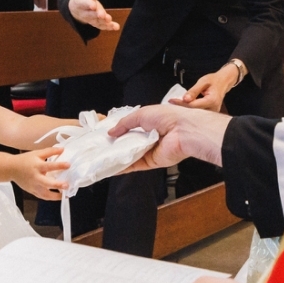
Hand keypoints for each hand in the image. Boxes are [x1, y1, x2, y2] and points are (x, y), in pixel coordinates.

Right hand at [10, 145, 69, 198]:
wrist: (11, 169)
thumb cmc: (25, 160)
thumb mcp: (37, 153)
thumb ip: (50, 151)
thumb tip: (62, 149)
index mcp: (37, 166)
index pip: (49, 166)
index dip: (59, 165)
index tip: (69, 165)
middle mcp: (35, 177)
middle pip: (47, 183)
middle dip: (57, 185)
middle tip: (67, 185)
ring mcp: (33, 186)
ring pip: (44, 194)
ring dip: (55, 196)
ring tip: (65, 195)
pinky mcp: (31, 191)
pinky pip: (42, 196)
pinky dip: (50, 198)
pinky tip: (58, 197)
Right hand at [67, 0, 119, 30]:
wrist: (77, 6)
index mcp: (79, 1)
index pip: (83, 3)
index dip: (88, 4)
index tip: (93, 6)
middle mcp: (83, 12)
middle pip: (89, 15)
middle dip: (96, 15)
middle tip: (102, 15)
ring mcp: (89, 18)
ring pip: (96, 21)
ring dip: (103, 22)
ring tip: (110, 21)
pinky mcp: (96, 22)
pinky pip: (101, 26)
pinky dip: (108, 27)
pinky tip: (116, 27)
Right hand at [110, 103, 228, 168]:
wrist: (184, 131)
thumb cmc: (167, 117)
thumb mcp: (141, 114)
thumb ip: (125, 123)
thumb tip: (111, 132)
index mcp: (150, 123)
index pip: (131, 128)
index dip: (119, 131)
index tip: (105, 135)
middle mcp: (150, 137)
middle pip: (129, 143)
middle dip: (116, 145)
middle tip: (99, 147)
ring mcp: (150, 151)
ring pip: (130, 155)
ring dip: (117, 156)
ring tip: (100, 158)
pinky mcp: (151, 162)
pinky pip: (135, 166)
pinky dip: (123, 167)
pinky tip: (111, 168)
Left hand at [178, 61, 242, 111]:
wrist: (223, 82)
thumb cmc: (213, 80)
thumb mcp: (203, 82)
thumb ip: (194, 91)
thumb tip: (184, 99)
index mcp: (212, 101)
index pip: (193, 105)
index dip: (181, 104)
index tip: (171, 101)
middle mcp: (213, 109)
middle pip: (194, 112)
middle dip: (182, 108)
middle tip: (172, 104)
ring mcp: (213, 113)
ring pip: (196, 114)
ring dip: (186, 110)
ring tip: (176, 105)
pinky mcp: (211, 113)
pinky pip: (199, 113)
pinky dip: (191, 110)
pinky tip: (184, 107)